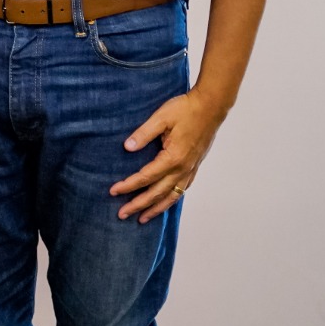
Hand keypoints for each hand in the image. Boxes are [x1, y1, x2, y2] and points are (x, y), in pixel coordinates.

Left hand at [110, 88, 224, 221]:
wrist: (211, 106)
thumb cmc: (185, 109)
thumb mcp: (161, 117)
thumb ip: (143, 133)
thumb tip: (127, 147)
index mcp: (173, 157)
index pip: (146, 177)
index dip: (129, 185)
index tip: (113, 191)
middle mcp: (183, 168)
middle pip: (157, 193)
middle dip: (138, 205)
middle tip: (122, 214)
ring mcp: (190, 169)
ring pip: (171, 196)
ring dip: (156, 208)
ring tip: (142, 219)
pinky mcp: (195, 167)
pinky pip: (182, 190)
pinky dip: (171, 200)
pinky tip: (165, 203)